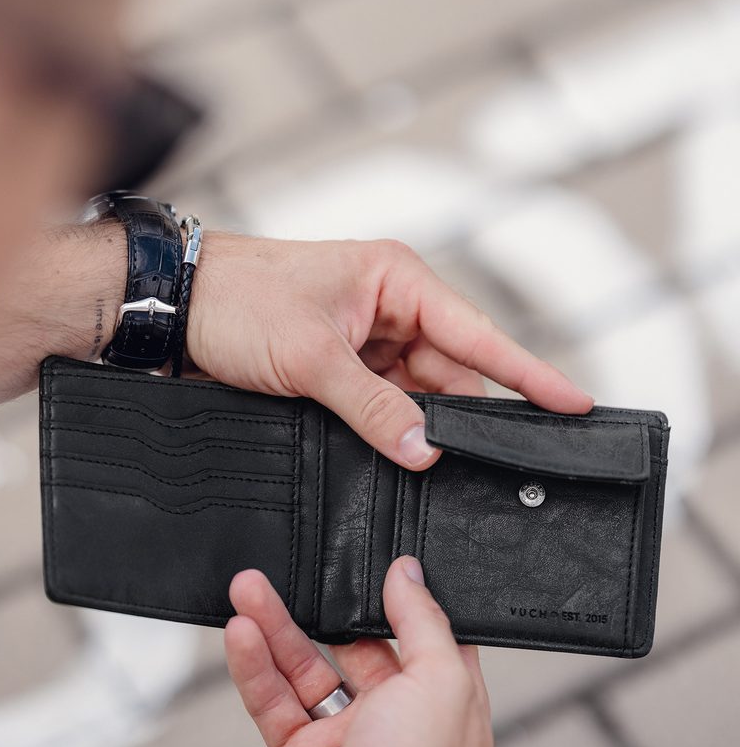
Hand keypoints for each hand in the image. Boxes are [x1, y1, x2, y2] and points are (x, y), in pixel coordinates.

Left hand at [187, 235, 591, 469]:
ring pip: (417, 397)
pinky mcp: (341, 371)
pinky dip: (389, 432)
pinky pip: (383, 406)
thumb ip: (372, 407)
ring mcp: (366, 343)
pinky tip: (395, 458)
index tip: (574, 401)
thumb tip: (426, 448)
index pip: (479, 334)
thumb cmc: (239, 300)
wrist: (172, 308)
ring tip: (429, 464)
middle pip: (451, 374)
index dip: (529, 372)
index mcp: (398, 281)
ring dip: (418, 429)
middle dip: (463, 419)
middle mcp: (391, 309)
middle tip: (488, 465)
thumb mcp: (312, 357)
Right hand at [224, 556, 492, 746]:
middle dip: (318, 610)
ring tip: (245, 590)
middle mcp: (396, 716)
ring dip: (274, 629)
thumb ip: (423, 621)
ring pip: (305, 667)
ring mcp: (346, 736)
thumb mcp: (441, 682)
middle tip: (286, 573)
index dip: (393, 599)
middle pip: (352, 645)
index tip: (367, 564)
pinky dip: (255, 668)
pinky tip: (241, 634)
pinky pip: (274, 701)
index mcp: (441, 699)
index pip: (419, 634)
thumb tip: (409, 572)